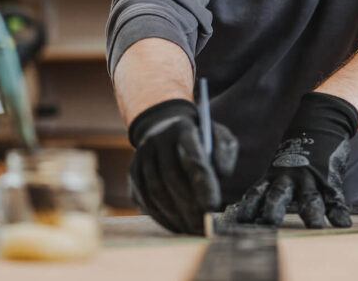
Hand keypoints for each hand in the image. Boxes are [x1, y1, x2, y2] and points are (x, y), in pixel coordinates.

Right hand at [128, 99, 238, 233]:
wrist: (164, 128)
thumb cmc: (200, 138)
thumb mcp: (218, 136)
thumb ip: (224, 152)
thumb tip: (221, 173)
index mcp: (182, 129)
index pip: (192, 159)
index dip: (202, 185)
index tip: (212, 208)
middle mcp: (157, 140)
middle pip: (170, 177)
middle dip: (188, 206)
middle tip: (203, 226)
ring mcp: (141, 156)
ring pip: (155, 191)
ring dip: (174, 215)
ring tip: (191, 229)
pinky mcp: (133, 172)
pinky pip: (144, 199)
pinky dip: (160, 217)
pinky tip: (176, 226)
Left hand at [236, 92, 357, 228]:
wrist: (321, 120)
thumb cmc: (297, 150)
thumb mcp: (279, 165)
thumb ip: (270, 186)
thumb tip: (253, 214)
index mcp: (274, 175)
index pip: (257, 193)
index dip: (249, 207)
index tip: (242, 222)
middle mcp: (290, 177)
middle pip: (278, 195)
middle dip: (273, 210)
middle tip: (269, 224)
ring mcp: (311, 177)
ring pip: (309, 197)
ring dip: (312, 214)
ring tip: (316, 227)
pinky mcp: (330, 178)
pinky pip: (335, 197)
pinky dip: (339, 211)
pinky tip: (343, 223)